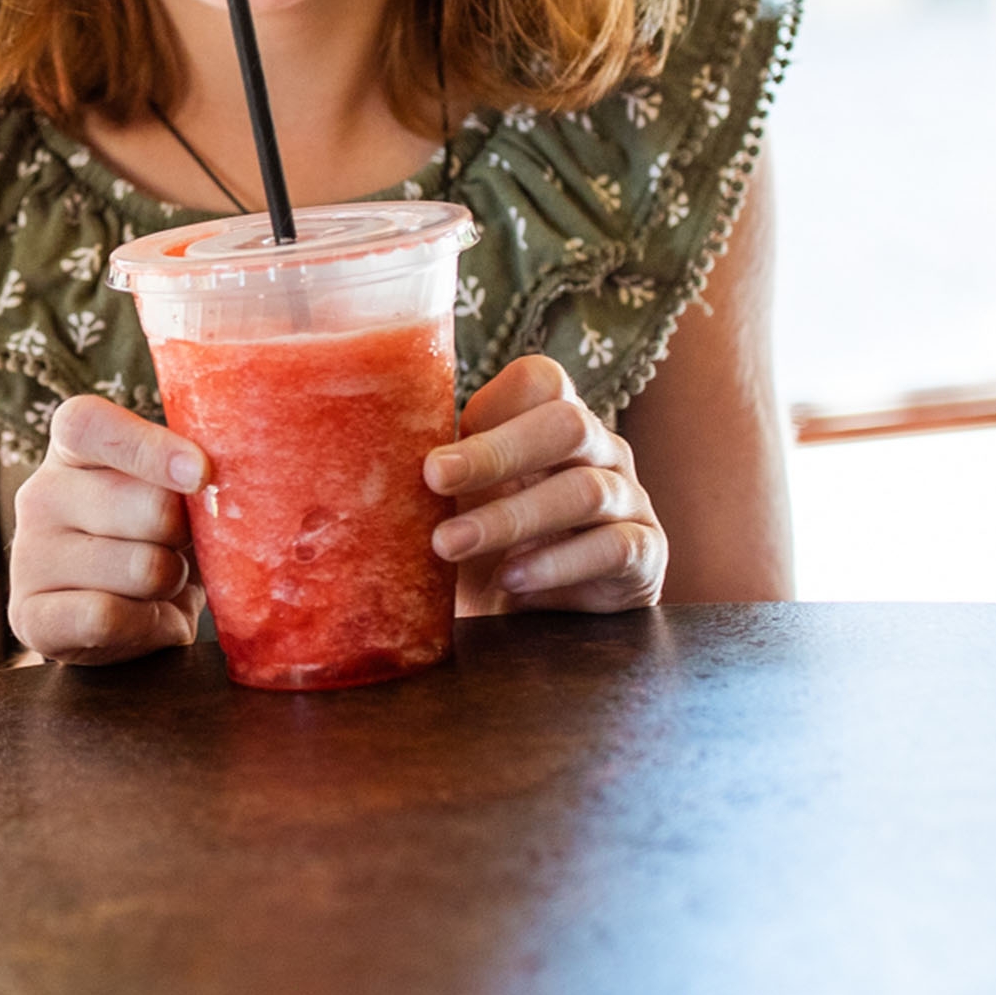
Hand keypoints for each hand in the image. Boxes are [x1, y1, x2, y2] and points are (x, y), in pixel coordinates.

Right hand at [9, 392, 203, 665]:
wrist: (132, 624)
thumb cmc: (160, 539)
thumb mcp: (176, 493)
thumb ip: (188, 474)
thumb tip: (208, 474)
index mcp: (73, 448)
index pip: (90, 425)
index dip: (150, 448)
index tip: (202, 474)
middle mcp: (41, 494)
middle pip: (148, 507)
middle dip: (186, 536)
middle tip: (181, 546)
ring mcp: (28, 556)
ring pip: (141, 568)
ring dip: (171, 584)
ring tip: (159, 585)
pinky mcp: (30, 617)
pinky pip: (106, 617)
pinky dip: (145, 625)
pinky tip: (143, 620)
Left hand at [428, 355, 663, 614]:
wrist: (532, 614)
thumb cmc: (485, 543)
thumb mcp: (454, 503)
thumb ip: (429, 473)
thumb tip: (350, 456)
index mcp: (552, 420)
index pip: (542, 379)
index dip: (493, 402)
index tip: (436, 446)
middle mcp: (600, 448)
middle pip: (566, 424)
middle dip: (496, 453)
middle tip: (433, 480)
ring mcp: (629, 498)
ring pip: (586, 490)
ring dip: (512, 518)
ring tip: (452, 545)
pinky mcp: (645, 552)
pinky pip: (614, 547)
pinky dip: (558, 566)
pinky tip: (512, 581)